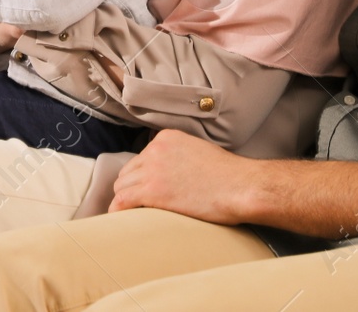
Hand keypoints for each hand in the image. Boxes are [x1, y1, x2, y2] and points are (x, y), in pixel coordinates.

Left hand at [108, 129, 257, 224]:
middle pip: (129, 171)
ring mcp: (152, 169)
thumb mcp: (198, 152)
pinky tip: (119, 219)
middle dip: (131, 187)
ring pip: (122, 186)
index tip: (145, 189)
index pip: (141, 158)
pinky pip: (123, 200)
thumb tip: (171, 175)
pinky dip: (117, 210)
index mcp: (166, 138)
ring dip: (125, 200)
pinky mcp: (153, 191)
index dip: (142, 176)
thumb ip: (180, 157)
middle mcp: (155, 149)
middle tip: (137, 205)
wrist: (240, 186)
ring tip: (130, 215)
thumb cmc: (229, 175)